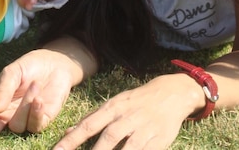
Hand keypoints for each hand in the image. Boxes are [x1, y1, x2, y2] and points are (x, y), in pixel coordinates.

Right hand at [0, 48, 75, 139]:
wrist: (56, 64)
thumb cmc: (30, 66)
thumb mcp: (13, 72)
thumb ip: (3, 89)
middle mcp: (5, 114)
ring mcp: (22, 119)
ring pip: (16, 126)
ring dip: (24, 106)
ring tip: (34, 84)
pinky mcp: (40, 122)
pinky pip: (34, 126)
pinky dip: (36, 112)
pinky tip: (39, 98)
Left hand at [53, 74, 198, 149]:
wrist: (171, 94)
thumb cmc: (135, 101)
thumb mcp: (113, 104)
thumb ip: (91, 118)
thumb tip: (67, 132)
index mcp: (112, 108)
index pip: (88, 125)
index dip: (72, 139)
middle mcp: (127, 118)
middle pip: (107, 138)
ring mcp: (143, 130)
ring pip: (126, 148)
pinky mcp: (158, 141)